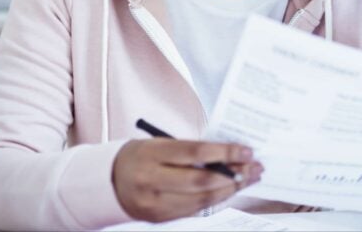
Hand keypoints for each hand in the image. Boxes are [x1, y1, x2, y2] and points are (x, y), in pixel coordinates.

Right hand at [112, 139, 262, 221]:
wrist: (108, 180)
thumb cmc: (140, 156)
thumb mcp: (159, 143)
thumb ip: (190, 150)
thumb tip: (229, 155)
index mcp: (150, 154)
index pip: (195, 153)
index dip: (225, 152)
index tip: (246, 150)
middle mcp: (151, 180)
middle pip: (201, 181)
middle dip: (233, 174)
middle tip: (254, 167)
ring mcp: (155, 203)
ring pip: (201, 200)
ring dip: (230, 189)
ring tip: (248, 178)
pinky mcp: (159, 218)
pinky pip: (195, 210)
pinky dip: (216, 200)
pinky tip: (229, 190)